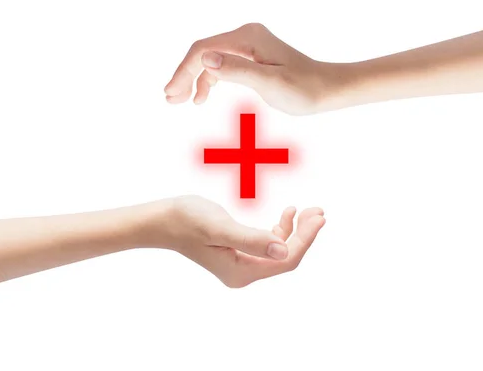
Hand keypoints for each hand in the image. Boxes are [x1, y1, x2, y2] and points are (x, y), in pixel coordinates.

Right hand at [164, 23, 346, 114]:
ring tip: (182, 100)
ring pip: (210, 59)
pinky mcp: (251, 57)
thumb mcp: (269, 82)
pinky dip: (209, 80)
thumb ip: (237, 71)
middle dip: (184, 75)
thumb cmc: (303, 88)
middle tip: (170, 98)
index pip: (203, 50)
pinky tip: (202, 96)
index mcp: (247, 39)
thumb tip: (205, 59)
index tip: (172, 93)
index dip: (184, 71)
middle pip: (203, 52)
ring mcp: (248, 46)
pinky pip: (222, 65)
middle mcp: (245, 36)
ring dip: (194, 79)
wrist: (326, 90)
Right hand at [169, 195, 325, 287]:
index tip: (318, 217)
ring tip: (307, 210)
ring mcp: (241, 264)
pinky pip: (268, 245)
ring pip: (280, 250)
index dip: (305, 239)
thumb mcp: (220, 227)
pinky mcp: (238, 253)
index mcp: (241, 272)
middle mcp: (244, 273)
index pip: (285, 259)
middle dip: (304, 234)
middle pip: (285, 257)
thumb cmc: (187, 220)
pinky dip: (280, 230)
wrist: (163, 220)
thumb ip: (251, 240)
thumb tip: (282, 250)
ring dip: (295, 231)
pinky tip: (286, 214)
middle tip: (319, 211)